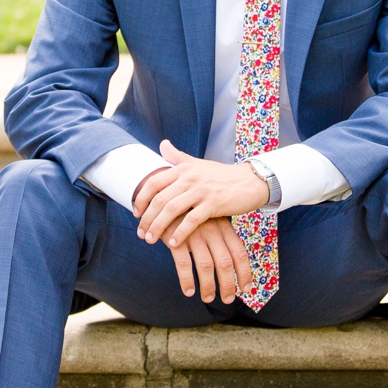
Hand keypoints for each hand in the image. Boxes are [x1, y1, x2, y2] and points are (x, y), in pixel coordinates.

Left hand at [134, 140, 269, 248]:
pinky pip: (191, 220)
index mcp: (183, 168)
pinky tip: (174, 243)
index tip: (136, 213)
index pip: (153, 182)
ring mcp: (201, 190)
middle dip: (147, 218)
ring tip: (151, 240)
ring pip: (171, 210)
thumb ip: (178, 157)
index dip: (141, 199)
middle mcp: (189, 177)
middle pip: (159, 199)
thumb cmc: (222, 175)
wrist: (251, 181)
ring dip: (158, 227)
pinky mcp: (213, 203)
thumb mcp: (198, 163)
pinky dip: (180, 233)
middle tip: (141, 233)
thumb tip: (163, 144)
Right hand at [167, 215, 253, 303]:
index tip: (246, 289)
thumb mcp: (210, 220)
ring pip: (206, 265)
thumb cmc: (191, 213)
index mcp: (223, 226)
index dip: (244, 273)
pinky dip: (187, 280)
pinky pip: (184, 263)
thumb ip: (221, 238)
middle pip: (225, 262)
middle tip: (227, 299)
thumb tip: (231, 263)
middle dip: (228, 284)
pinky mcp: (176, 237)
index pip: (239, 253)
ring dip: (208, 286)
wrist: (166, 197)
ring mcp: (194, 233)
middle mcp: (212, 229)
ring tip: (207, 299)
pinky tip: (189, 291)